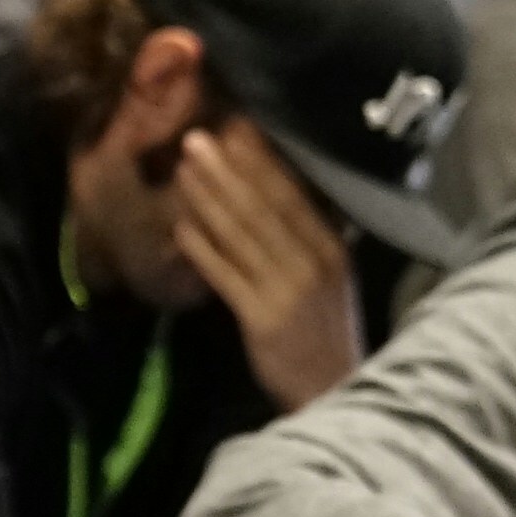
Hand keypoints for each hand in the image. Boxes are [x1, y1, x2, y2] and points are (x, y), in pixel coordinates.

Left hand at [169, 121, 361, 406]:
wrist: (335, 391)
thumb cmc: (324, 331)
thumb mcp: (328, 277)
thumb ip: (308, 236)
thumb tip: (279, 189)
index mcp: (331, 247)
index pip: (293, 194)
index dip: (261, 159)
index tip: (234, 125)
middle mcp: (314, 261)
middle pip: (265, 206)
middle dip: (229, 169)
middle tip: (197, 135)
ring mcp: (289, 290)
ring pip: (242, 235)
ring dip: (210, 199)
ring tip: (183, 168)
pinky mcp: (264, 319)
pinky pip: (227, 276)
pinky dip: (203, 250)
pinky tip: (180, 227)